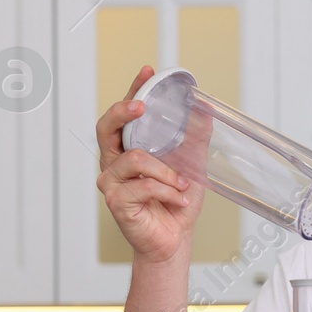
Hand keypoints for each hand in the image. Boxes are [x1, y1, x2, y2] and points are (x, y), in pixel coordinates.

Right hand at [96, 66, 200, 263]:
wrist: (174, 240)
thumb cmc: (176, 203)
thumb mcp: (191, 166)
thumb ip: (194, 139)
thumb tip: (206, 109)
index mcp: (128, 149)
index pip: (124, 114)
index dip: (133, 90)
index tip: (147, 71)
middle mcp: (114, 163)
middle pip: (106, 128)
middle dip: (123, 112)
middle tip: (142, 107)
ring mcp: (112, 182)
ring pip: (135, 159)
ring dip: (166, 171)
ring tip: (183, 183)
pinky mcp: (117, 202)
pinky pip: (144, 186)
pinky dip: (168, 191)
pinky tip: (179, 199)